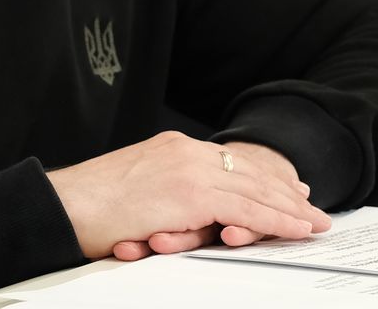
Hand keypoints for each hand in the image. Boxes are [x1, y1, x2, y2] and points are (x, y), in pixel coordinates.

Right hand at [45, 133, 328, 260]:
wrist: (62, 206)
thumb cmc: (88, 208)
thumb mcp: (138, 193)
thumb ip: (169, 196)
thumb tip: (190, 217)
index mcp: (172, 148)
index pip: (229, 162)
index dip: (262, 177)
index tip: (286, 189)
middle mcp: (185, 150)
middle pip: (248, 172)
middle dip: (284, 193)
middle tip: (311, 207)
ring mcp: (189, 168)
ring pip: (255, 189)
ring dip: (289, 209)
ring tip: (314, 222)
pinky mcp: (190, 192)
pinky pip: (245, 208)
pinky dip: (276, 220)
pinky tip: (295, 228)